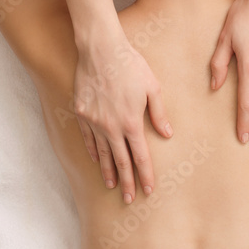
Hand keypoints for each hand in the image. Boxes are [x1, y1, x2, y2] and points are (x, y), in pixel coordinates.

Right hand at [74, 31, 172, 203]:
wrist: (100, 49)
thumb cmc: (130, 65)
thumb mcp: (153, 87)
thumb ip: (159, 114)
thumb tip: (167, 135)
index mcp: (131, 122)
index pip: (140, 156)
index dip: (145, 174)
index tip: (148, 190)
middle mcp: (111, 126)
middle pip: (120, 161)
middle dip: (127, 181)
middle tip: (130, 199)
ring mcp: (93, 121)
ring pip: (102, 153)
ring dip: (108, 171)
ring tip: (112, 185)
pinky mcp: (81, 113)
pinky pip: (88, 138)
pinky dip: (93, 151)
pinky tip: (96, 160)